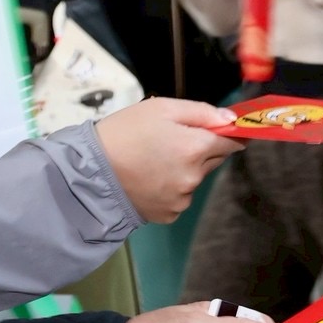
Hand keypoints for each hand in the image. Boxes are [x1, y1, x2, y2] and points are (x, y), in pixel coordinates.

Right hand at [94, 97, 238, 219]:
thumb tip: (232, 119)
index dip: (230, 134)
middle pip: (214, 160)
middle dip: (203, 149)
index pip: (231, 142)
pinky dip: (172, 188)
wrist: (90, 171)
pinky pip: (180, 197)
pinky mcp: (169, 214)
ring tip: (156, 161)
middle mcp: (194, 177)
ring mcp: (182, 199)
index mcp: (195, 147)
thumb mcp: (161, 108)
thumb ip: (201, 112)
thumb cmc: (124, 132)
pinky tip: (150, 179)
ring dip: (187, 170)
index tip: (226, 131)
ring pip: (196, 180)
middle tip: (176, 141)